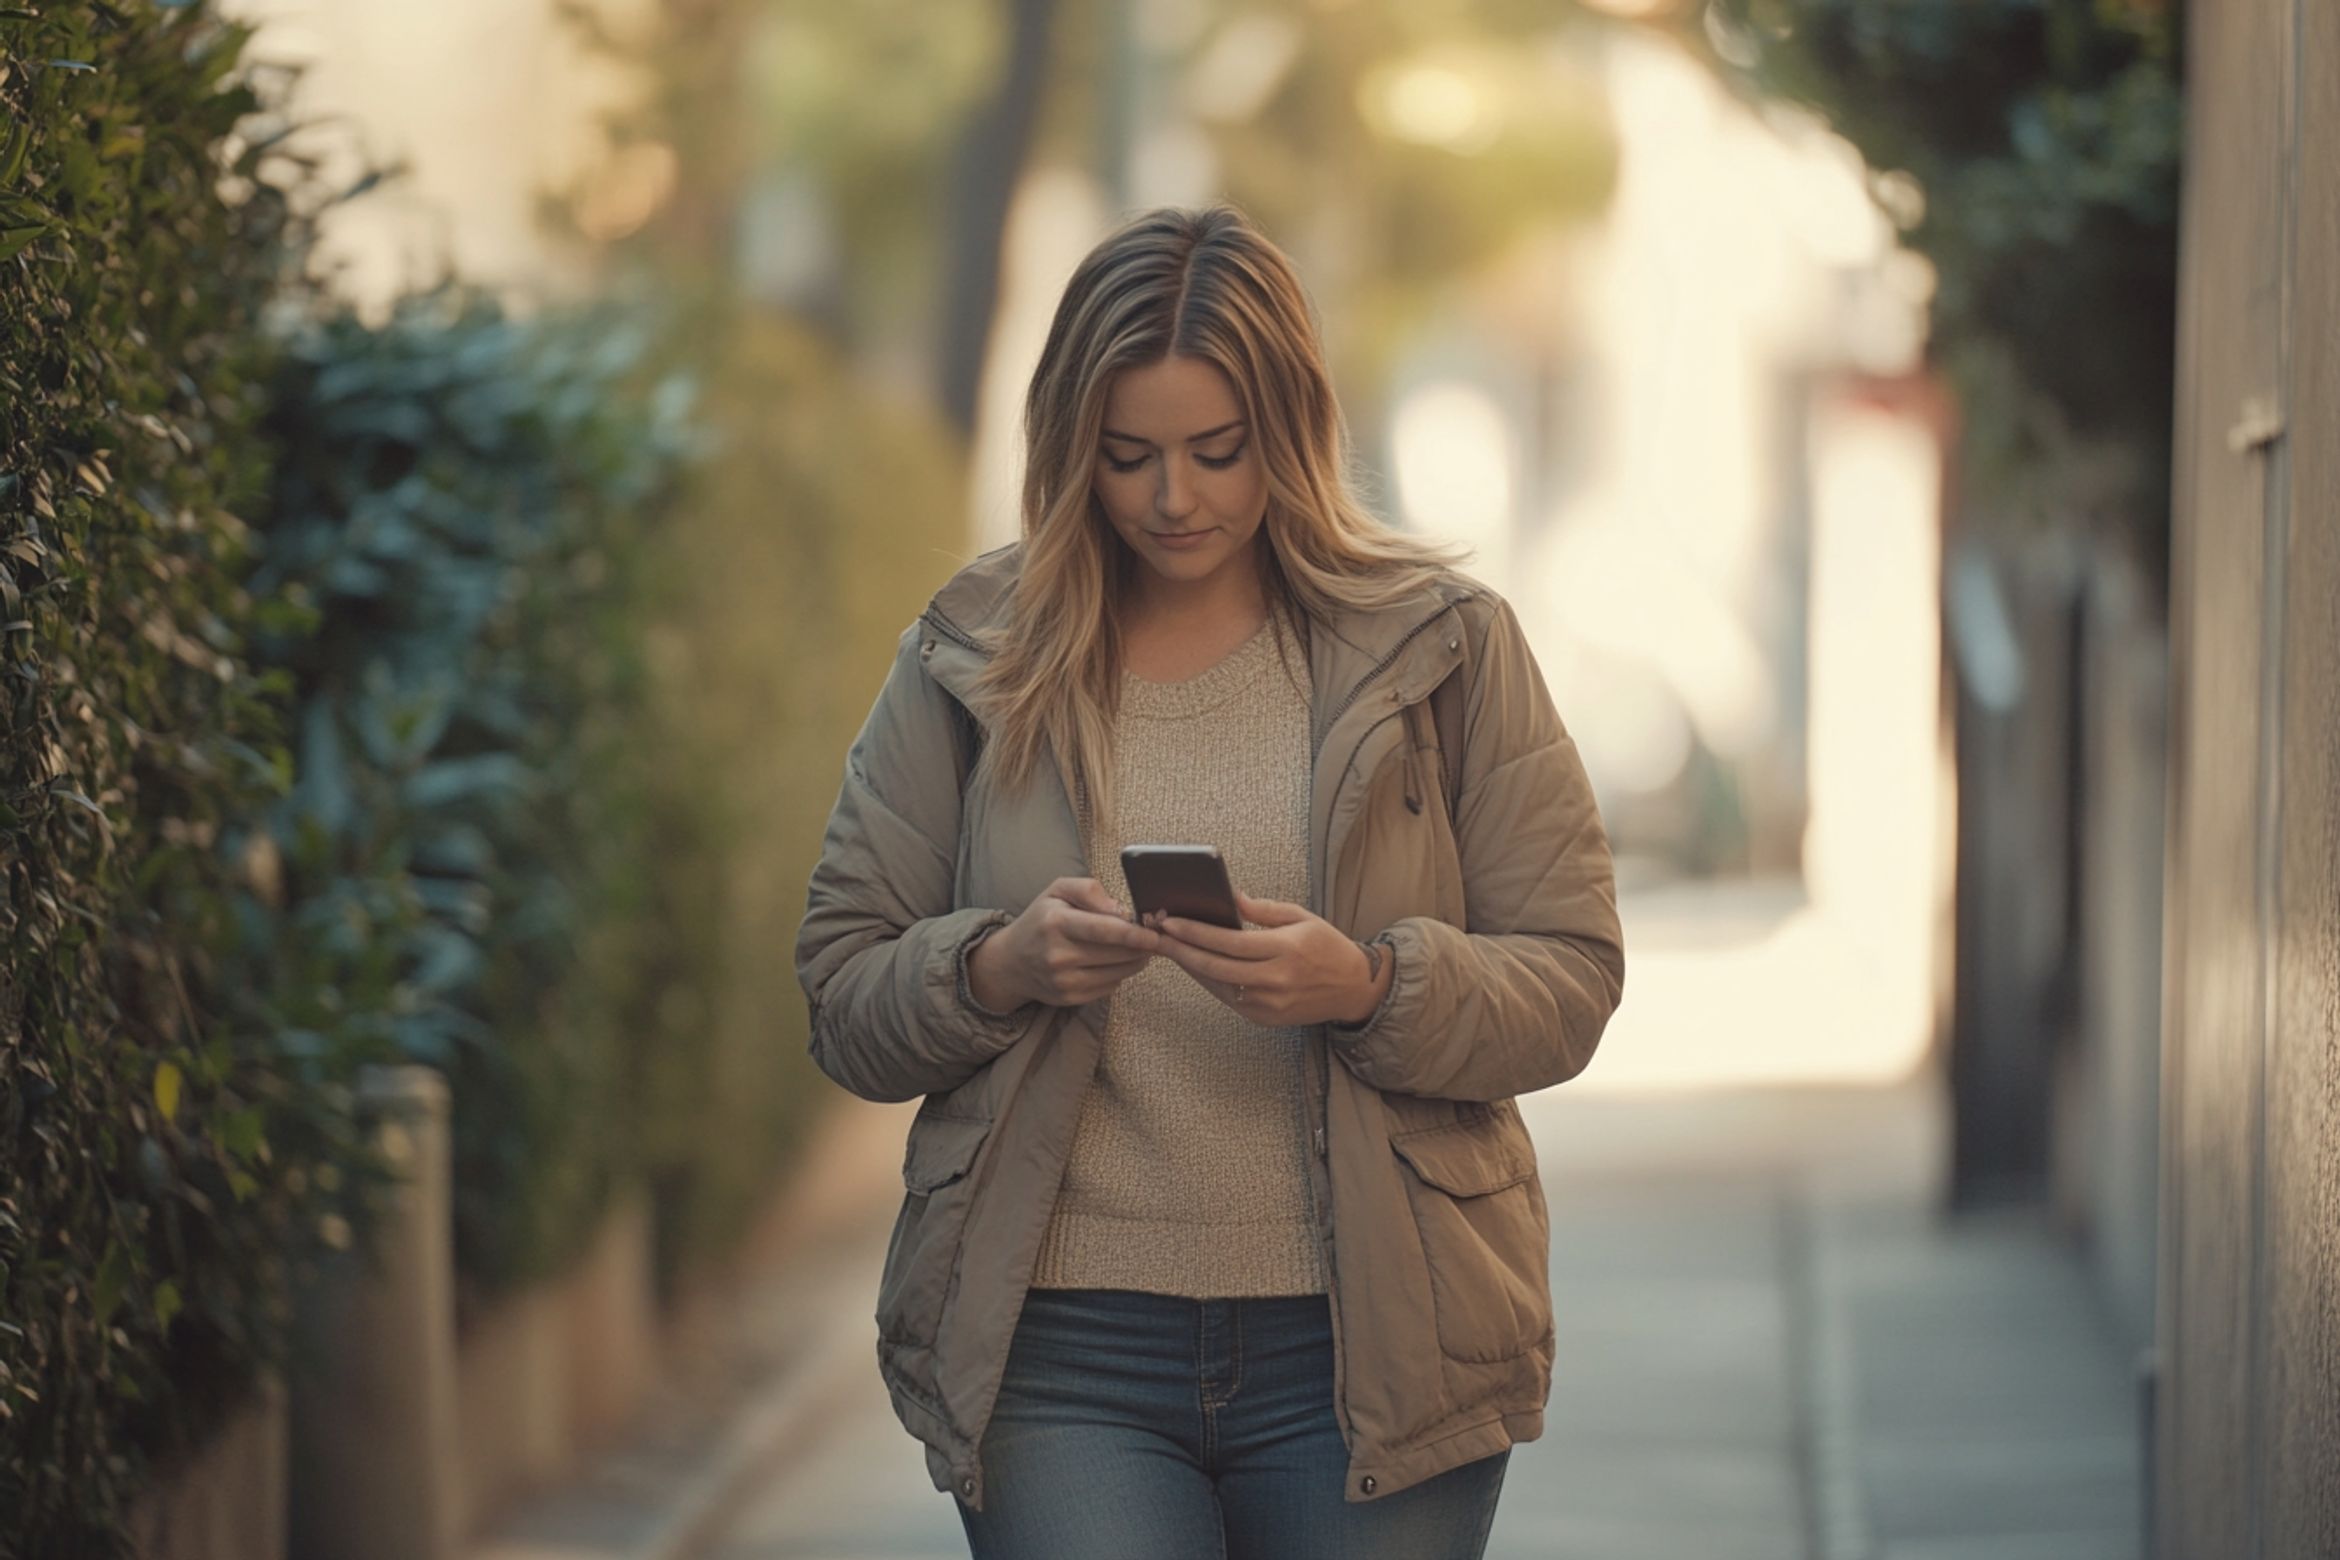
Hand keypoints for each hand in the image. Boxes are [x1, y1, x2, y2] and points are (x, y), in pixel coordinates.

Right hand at [970, 876, 1161, 1009]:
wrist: (1011, 962)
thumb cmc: (1040, 920)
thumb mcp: (1057, 891)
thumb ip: (1089, 890)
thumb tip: (1120, 909)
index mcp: (1056, 923)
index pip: (1104, 930)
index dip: (1134, 934)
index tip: (1156, 934)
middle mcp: (1059, 955)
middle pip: (1117, 953)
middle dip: (1142, 946)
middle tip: (1152, 936)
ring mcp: (1064, 981)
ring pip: (1119, 973)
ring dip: (1135, 960)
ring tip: (1135, 947)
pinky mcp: (1070, 999)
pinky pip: (1110, 987)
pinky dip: (1119, 974)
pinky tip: (1111, 962)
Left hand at [1144, 889, 1387, 1026]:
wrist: (1353, 989)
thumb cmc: (1327, 947)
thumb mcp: (1301, 917)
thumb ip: (1263, 910)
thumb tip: (1230, 896)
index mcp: (1286, 950)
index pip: (1228, 941)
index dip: (1194, 932)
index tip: (1169, 921)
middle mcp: (1275, 980)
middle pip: (1214, 966)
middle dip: (1180, 949)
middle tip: (1156, 934)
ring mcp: (1269, 1004)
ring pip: (1217, 984)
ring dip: (1189, 966)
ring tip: (1168, 947)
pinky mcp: (1265, 1018)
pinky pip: (1228, 998)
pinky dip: (1209, 981)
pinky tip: (1194, 966)